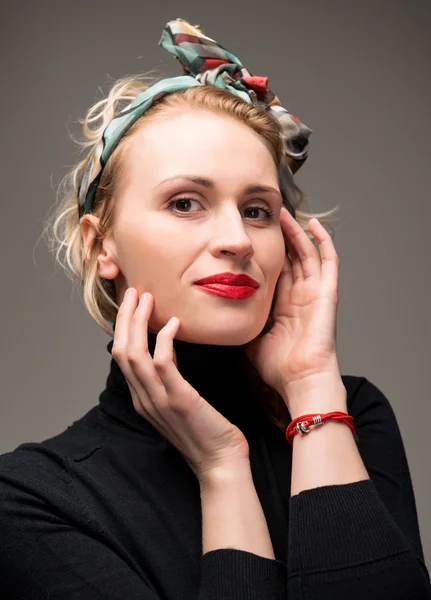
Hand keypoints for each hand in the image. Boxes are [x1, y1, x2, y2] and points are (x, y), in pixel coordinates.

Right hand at [112, 288, 249, 481]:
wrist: (220, 463)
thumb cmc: (205, 432)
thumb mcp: (179, 401)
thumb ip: (169, 377)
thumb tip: (168, 348)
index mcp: (142, 399)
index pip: (122, 357)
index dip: (123, 327)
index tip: (132, 304)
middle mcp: (144, 399)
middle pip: (122, 351)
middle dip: (125, 318)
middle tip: (133, 292)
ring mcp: (158, 400)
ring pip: (135, 354)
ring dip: (138, 322)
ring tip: (147, 298)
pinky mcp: (178, 399)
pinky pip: (162, 363)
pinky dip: (164, 338)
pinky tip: (175, 323)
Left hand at [244, 206, 341, 407]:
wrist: (299, 380)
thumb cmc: (279, 367)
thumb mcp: (253, 339)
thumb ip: (244, 323)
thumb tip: (225, 315)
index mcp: (285, 306)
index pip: (277, 271)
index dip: (268, 253)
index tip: (254, 236)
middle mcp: (301, 296)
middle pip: (292, 257)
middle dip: (281, 236)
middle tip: (269, 215)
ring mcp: (316, 293)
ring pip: (307, 253)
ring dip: (297, 232)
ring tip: (284, 212)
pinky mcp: (327, 293)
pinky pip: (329, 261)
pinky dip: (323, 241)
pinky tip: (313, 224)